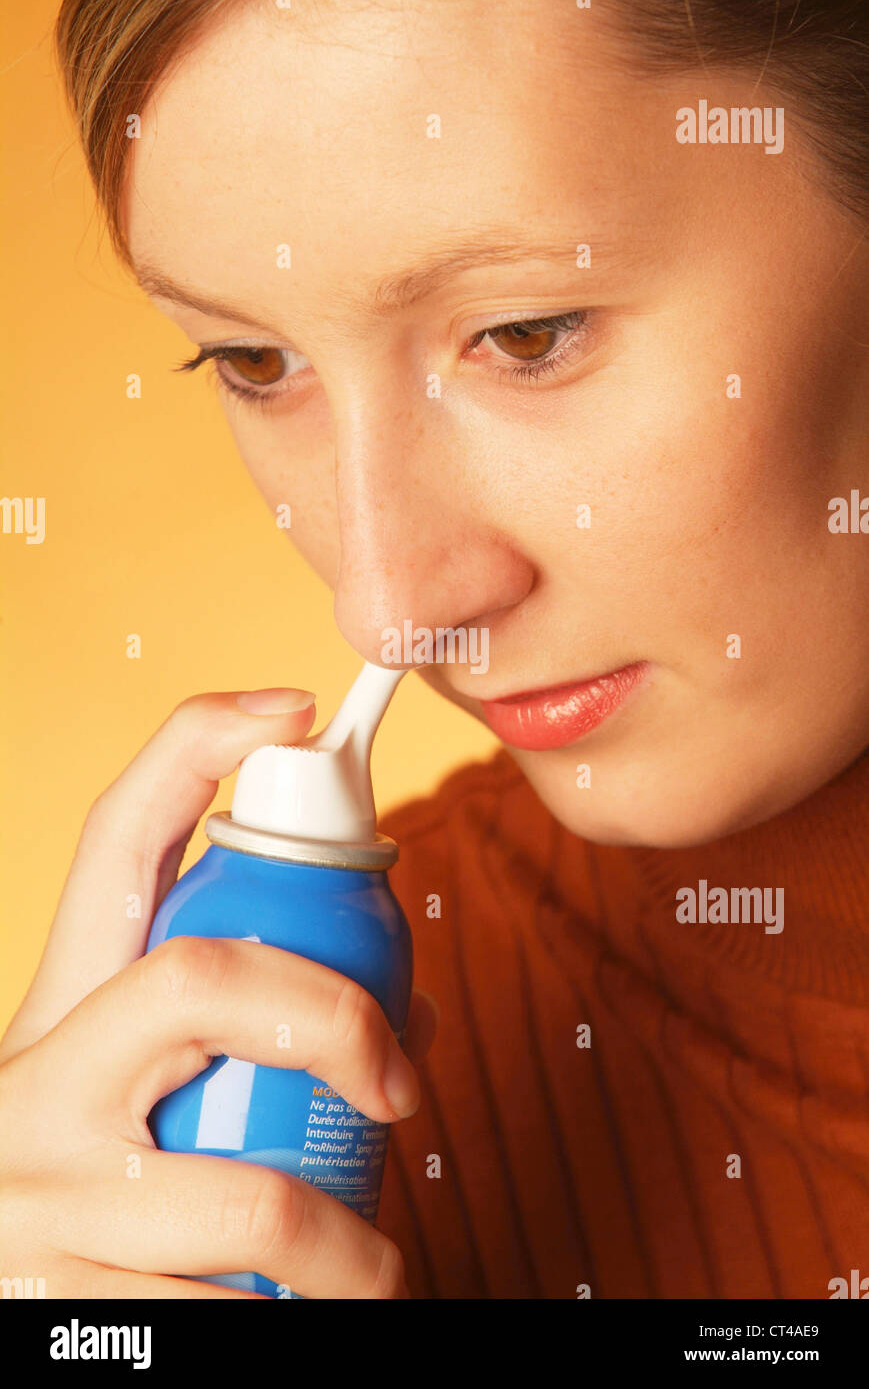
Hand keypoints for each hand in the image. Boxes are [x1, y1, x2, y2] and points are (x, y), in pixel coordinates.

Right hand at [0, 690, 437, 1297]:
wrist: (0, 1306)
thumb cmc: (99, 1192)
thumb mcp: (132, 1101)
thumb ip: (236, 1042)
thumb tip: (401, 1017)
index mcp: (58, 1011)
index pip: (116, 842)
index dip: (197, 750)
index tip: (291, 708)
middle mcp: (30, 1084)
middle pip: (198, 979)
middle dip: (337, 1018)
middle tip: (401, 1092)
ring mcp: (33, 1200)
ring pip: (243, 1198)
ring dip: (346, 1251)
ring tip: (374, 1274)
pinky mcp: (53, 1312)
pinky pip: (219, 1315)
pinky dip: (290, 1328)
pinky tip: (299, 1328)